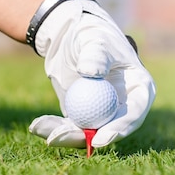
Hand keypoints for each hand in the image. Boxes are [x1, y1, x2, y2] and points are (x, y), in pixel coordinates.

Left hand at [28, 0, 155, 148]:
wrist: (71, 36)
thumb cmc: (90, 34)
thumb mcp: (95, 40)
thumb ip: (95, 54)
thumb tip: (91, 73)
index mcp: (139, 88)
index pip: (133, 113)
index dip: (119, 129)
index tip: (100, 139)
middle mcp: (123, 106)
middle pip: (108, 129)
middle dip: (84, 139)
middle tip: (60, 138)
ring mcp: (103, 113)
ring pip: (86, 132)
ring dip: (63, 135)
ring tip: (40, 128)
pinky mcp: (83, 116)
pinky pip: (69, 126)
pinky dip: (53, 127)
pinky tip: (36, 126)